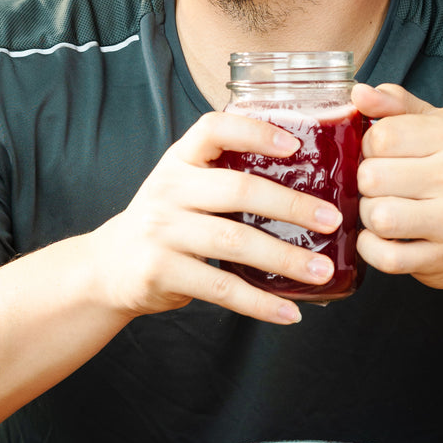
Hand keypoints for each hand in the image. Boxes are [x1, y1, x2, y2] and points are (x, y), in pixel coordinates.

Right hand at [88, 112, 341, 322]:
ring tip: (322, 271)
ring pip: (234, 243)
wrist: (109, 267)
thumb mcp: (184, 187)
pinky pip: (221, 289)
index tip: (294, 145)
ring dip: (285, 258)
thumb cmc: (167, 223)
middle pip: (237, 190)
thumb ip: (226, 178)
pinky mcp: (161, 272)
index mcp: (179, 161)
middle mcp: (168, 190)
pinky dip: (260, 303)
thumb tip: (310, 188)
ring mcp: (162, 231)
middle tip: (333, 220)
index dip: (254, 131)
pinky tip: (289, 312)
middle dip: (291, 206)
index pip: (213, 130)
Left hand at [352, 83, 442, 290]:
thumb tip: (358, 91)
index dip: (368, 148)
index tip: (383, 157)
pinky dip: (372, 249)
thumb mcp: (437, 127)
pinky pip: (384, 256)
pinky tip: (383, 239)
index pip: (379, 136)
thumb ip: (396, 105)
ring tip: (384, 212)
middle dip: (366, 185)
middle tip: (383, 188)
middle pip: (370, 177)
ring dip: (369, 217)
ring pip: (376, 216)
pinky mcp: (441, 259)